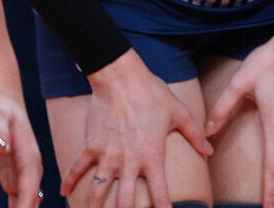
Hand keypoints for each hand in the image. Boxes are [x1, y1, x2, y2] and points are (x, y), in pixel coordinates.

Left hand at [0, 85, 43, 207]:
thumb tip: (2, 148)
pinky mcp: (11, 169)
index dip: (26, 200)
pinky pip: (15, 193)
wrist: (1, 97)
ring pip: (24, 196)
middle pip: (31, 194)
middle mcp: (29, 162)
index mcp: (28, 151)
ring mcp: (21, 167)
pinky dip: (15, 205)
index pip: (29, 182)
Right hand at [63, 50, 212, 207]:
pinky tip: (64, 193)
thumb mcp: (179, 113)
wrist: (121, 78)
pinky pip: (77, 168)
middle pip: (125, 201)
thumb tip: (210, 151)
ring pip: (98, 192)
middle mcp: (129, 162)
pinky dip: (69, 182)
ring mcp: (107, 155)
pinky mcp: (90, 146)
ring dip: (94, 206)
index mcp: (152, 156)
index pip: (159, 192)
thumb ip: (195, 135)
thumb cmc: (153, 93)